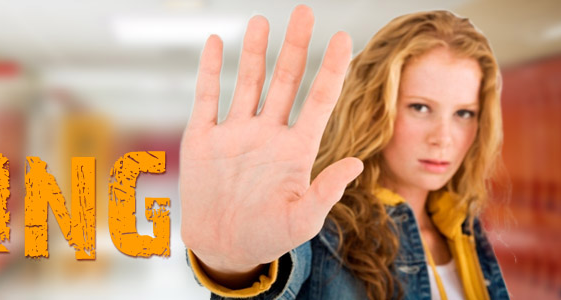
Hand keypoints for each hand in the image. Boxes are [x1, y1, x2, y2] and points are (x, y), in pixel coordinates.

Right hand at [179, 5, 361, 283]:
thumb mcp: (302, 222)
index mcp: (296, 150)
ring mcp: (236, 133)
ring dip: (254, 51)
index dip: (331, 69)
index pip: (319, 100)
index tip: (343, 38)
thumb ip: (326, 192)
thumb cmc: (267, 238)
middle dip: (296, 47)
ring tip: (261, 21)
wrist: (222, 248)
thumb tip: (356, 164)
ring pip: (248, 82)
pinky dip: (209, 69)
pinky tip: (213, 43)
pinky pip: (207, 97)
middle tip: (305, 13)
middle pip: (286, 80)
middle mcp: (268, 134)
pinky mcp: (204, 138)